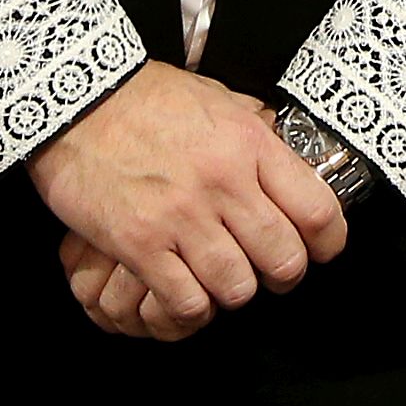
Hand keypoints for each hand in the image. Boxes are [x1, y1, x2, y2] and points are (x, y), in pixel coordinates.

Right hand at [30, 63, 347, 341]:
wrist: (76, 101)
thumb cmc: (146, 98)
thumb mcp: (216, 98)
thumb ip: (255, 128)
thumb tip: (287, 150)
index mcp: (249, 144)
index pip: (317, 210)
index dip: (329, 242)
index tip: (321, 249)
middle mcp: (223, 182)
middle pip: (284, 259)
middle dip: (283, 275)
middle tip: (269, 270)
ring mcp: (180, 216)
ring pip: (237, 287)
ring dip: (232, 290)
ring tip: (220, 278)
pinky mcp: (139, 244)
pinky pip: (185, 301)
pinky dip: (190, 306)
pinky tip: (184, 289)